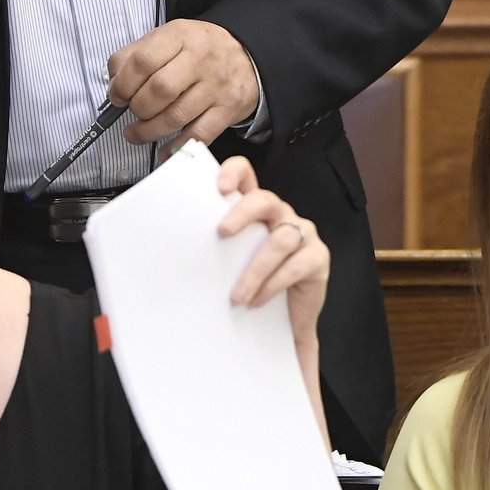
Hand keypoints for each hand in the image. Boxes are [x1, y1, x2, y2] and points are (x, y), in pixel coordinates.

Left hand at [109, 19, 258, 147]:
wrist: (246, 55)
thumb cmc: (197, 49)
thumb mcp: (167, 38)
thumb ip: (134, 55)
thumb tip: (113, 83)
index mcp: (179, 36)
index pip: (143, 61)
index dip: (122, 84)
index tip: (116, 96)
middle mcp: (200, 59)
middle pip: (159, 90)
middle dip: (137, 107)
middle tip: (132, 112)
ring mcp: (216, 86)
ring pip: (176, 116)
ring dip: (149, 131)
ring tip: (136, 133)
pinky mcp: (227, 110)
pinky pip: (198, 135)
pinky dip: (176, 147)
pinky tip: (163, 150)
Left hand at [216, 157, 328, 348]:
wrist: (287, 317)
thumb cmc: (254, 282)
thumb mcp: (231, 262)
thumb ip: (214, 249)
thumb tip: (172, 253)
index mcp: (256, 209)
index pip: (247, 174)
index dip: (234, 173)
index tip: (220, 187)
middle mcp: (280, 214)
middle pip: (264, 200)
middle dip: (242, 213)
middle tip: (221, 233)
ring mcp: (302, 233)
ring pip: (279, 240)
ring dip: (255, 270)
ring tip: (237, 296)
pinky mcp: (318, 257)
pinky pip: (296, 265)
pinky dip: (273, 284)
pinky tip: (258, 300)